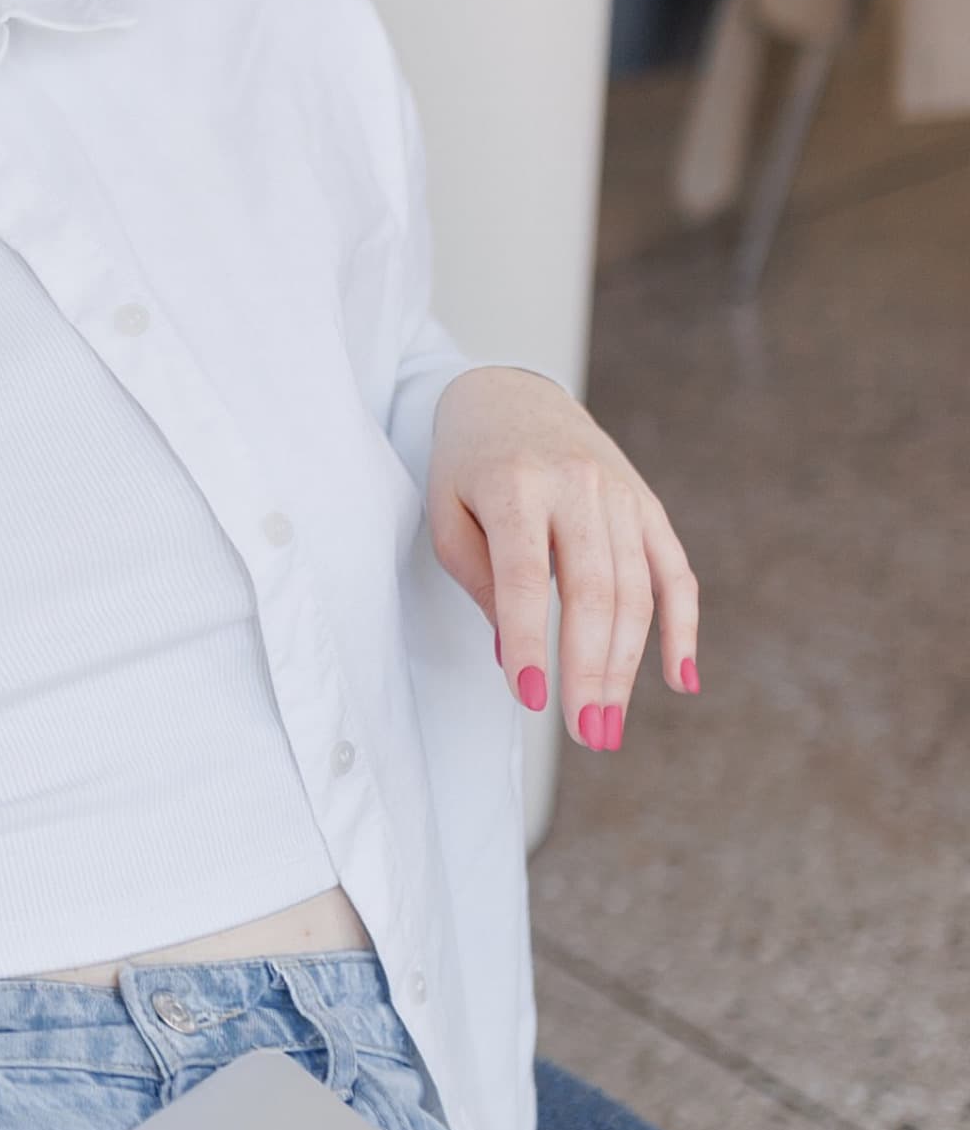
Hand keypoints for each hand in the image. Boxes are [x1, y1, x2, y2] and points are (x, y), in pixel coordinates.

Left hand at [426, 364, 699, 750]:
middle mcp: (577, 486)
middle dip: (591, 671)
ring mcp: (621, 494)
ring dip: (626, 667)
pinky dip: (681, 627)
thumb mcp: (447, 512)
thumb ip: (479, 578)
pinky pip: (675, 572)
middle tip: (587, 734)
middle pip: (593, 593)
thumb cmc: (467, 466)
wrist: (510, 395)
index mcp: (516, 485)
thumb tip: (514, 653)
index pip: (526, 577)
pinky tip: (679, 680)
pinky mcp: (647, 504)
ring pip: (635, 592)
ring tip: (607, 726)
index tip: (531, 699)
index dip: (531, 641)